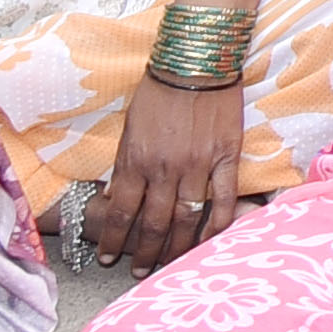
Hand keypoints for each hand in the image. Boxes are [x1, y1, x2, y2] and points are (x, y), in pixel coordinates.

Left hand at [94, 75, 247, 273]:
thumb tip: (120, 197)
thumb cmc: (159, 89)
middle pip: (153, 224)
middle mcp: (164, 169)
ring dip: (176, 247)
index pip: (121, 211)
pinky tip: (211, 241)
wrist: (196, 59)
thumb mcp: (130, 127)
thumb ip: (127, 165)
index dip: (113, 238)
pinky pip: (224, 200)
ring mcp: (197, 165)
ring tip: (170, 265)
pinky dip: (218, 225)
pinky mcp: (225, 157)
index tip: (107, 257)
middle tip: (140, 272)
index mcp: (136, 160)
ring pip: (186, 219)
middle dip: (144, 253)